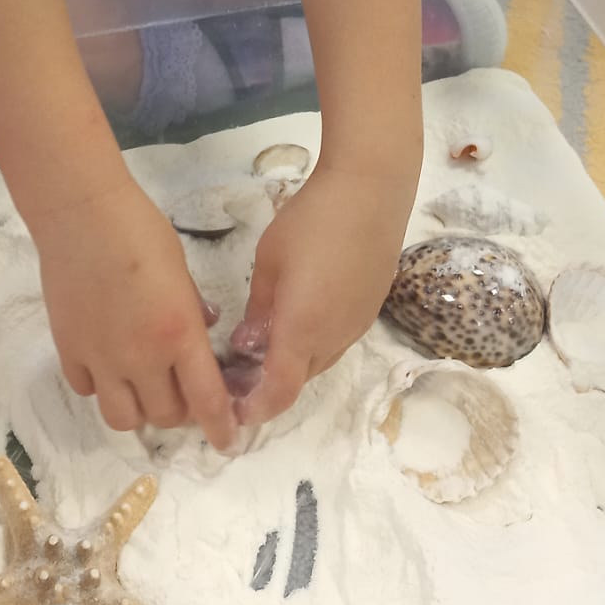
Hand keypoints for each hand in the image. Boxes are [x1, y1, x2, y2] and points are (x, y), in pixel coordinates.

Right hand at [37, 184, 236, 451]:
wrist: (82, 215)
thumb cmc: (141, 231)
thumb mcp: (183, 271)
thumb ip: (192, 311)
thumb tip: (200, 331)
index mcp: (179, 334)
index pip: (206, 401)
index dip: (219, 428)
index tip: (227, 442)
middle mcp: (141, 357)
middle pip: (165, 416)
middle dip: (179, 412)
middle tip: (181, 391)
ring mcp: (100, 358)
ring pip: (123, 418)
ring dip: (139, 409)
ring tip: (142, 387)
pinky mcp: (68, 351)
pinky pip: (88, 390)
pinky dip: (102, 387)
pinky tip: (107, 363)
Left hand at [231, 162, 409, 427]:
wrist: (371, 191)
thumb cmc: (312, 220)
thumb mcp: (269, 262)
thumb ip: (258, 311)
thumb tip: (247, 346)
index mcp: (303, 329)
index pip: (280, 391)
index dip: (256, 409)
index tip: (233, 412)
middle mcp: (334, 338)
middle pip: (298, 380)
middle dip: (267, 386)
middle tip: (235, 372)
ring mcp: (356, 325)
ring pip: (318, 361)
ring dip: (291, 364)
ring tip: (261, 345)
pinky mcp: (369, 310)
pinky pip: (335, 341)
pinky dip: (311, 344)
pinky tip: (295, 318)